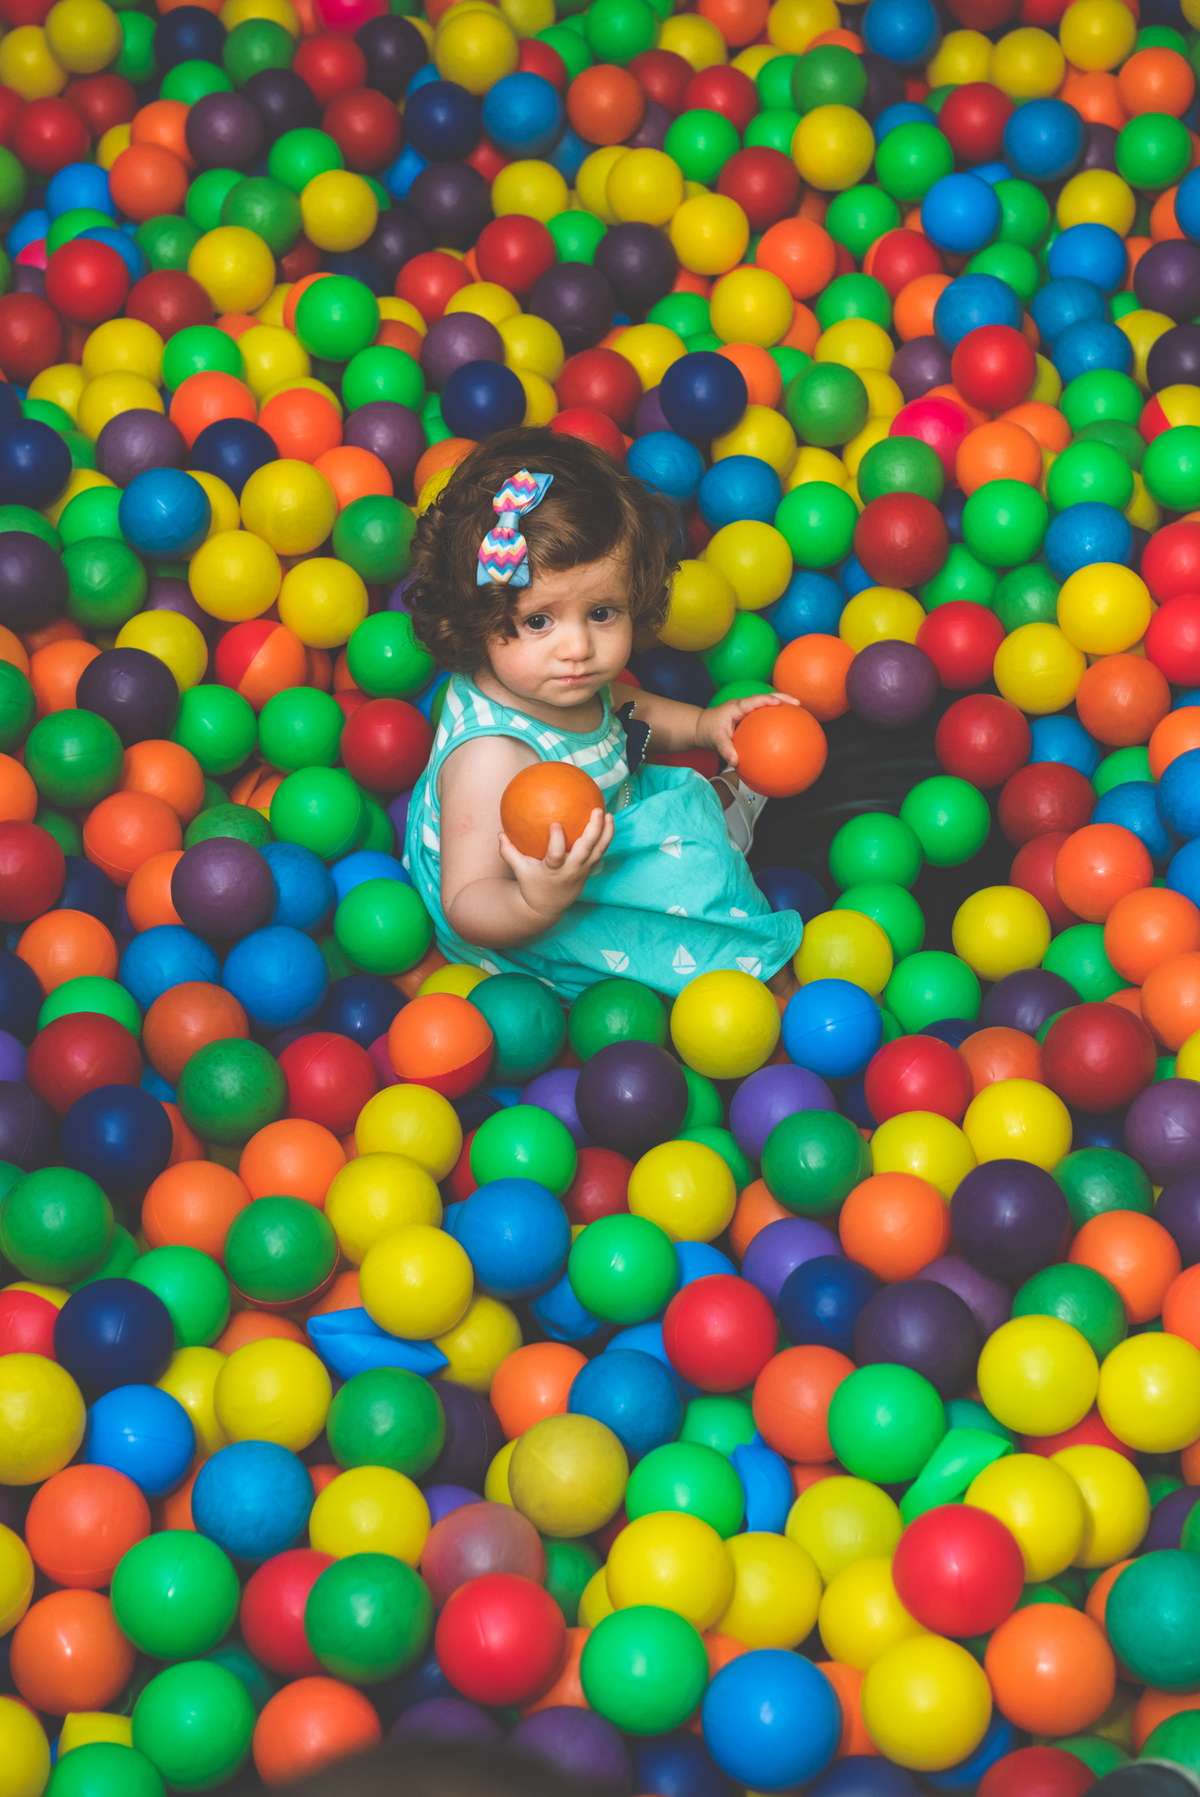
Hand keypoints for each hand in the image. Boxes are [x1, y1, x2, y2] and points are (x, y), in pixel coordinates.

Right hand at [497, 807, 613, 924]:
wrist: (548, 907)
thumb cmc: (532, 884)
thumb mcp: (519, 870)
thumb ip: (508, 852)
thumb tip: (500, 833)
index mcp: (553, 870)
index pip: (557, 856)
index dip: (557, 841)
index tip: (555, 824)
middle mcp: (571, 870)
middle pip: (586, 850)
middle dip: (593, 831)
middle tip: (596, 811)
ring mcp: (582, 870)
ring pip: (598, 850)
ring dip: (606, 832)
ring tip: (610, 814)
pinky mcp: (589, 870)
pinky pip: (600, 851)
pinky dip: (606, 837)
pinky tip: (608, 821)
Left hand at [697, 690, 799, 766]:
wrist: (700, 728)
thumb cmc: (707, 731)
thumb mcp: (715, 741)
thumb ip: (725, 750)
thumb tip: (735, 762)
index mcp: (736, 707)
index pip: (754, 701)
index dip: (767, 700)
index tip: (780, 703)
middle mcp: (744, 706)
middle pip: (766, 698)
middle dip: (782, 698)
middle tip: (798, 702)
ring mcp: (747, 710)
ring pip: (767, 705)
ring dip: (782, 705)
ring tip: (799, 711)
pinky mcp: (749, 717)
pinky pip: (764, 715)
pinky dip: (775, 718)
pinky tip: (786, 729)